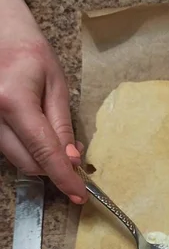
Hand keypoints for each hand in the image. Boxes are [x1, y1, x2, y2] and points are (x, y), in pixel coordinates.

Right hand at [0, 0, 86, 202]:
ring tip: (57, 139)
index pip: (44, 152)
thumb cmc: (30, 53)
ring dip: (42, 160)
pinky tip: (39, 136)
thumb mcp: (56, 86)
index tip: (79, 194)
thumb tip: (71, 159)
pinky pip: (9, 150)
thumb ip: (62, 125)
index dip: (64, 177)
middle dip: (55, 168)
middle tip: (76, 158)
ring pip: (18, 160)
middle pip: (29, 163)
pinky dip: (28, 151)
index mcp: (13, 101)